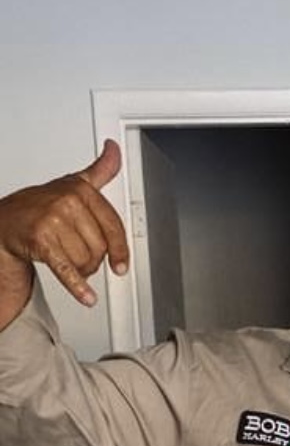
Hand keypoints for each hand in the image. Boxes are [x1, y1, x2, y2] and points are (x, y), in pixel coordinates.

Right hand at [0, 139, 128, 307]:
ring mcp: (53, 221)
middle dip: (92, 260)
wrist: (3, 220)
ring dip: (80, 270)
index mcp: (81, 189)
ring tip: (67, 262)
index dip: (120, 249)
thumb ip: (99, 170)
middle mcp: (68, 202)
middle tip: (80, 258)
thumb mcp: (72, 183)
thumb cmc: (40, 205)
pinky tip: (87, 297)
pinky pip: (66, 268)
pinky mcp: (40, 241)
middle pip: (99, 247)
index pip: (112, 225)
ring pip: (85, 260)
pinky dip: (77, 286)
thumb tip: (114, 148)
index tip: (122, 265)